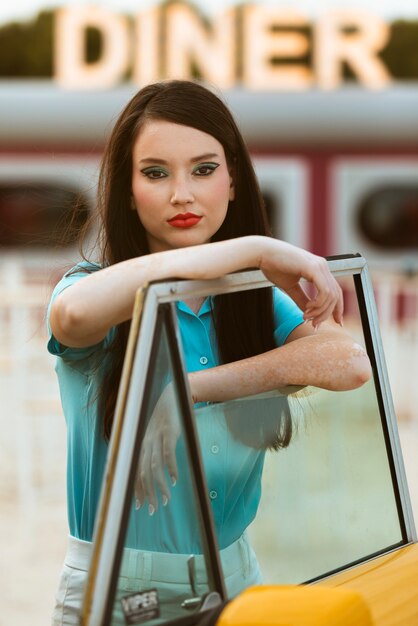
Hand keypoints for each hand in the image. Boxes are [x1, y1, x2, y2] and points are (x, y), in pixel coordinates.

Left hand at [134, 382, 179, 514]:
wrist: (172, 395)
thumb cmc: (164, 418)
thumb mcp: (154, 434)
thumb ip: (151, 449)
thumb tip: (153, 471)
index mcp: (139, 444)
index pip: (134, 472)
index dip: (136, 489)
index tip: (139, 506)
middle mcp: (144, 442)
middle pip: (141, 473)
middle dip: (146, 494)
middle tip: (153, 510)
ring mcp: (156, 437)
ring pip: (154, 466)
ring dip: (159, 486)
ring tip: (166, 500)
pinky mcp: (168, 432)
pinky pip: (168, 453)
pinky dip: (170, 468)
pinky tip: (174, 480)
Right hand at [259, 239, 342, 328]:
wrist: (262, 253)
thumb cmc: (273, 266)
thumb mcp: (290, 286)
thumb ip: (301, 299)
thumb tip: (309, 314)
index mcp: (319, 269)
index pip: (335, 291)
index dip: (337, 309)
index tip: (337, 323)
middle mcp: (322, 266)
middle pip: (336, 296)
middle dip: (327, 314)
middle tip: (314, 325)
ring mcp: (319, 266)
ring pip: (331, 296)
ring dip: (320, 311)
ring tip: (306, 316)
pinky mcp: (313, 268)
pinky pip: (325, 291)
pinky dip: (318, 304)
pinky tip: (308, 308)